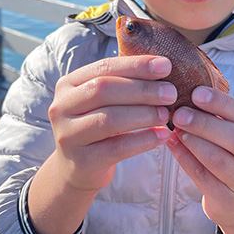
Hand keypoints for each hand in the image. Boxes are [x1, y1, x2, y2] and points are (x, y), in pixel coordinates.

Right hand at [29, 55, 175, 233]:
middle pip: (104, 90)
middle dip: (142, 90)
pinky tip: (163, 135)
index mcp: (69, 84)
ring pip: (110, 119)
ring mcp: (68, 134)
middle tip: (171, 93)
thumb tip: (164, 67)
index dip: (137, 65)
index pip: (104, 67)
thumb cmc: (100, 125)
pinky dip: (144, 140)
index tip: (167, 66)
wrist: (78, 167)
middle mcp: (62, 107)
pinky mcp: (83, 160)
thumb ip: (125, 83)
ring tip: (167, 114)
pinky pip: (118, 147)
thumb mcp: (105, 101)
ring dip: (144, 114)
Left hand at [166, 86, 233, 233]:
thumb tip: (195, 93)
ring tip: (176, 127)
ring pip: (219, 159)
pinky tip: (173, 144)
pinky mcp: (229, 201)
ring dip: (194, 141)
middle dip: (206, 123)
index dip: (224, 104)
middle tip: (180, 112)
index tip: (197, 93)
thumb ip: (229, 120)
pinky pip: (203, 177)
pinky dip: (185, 158)